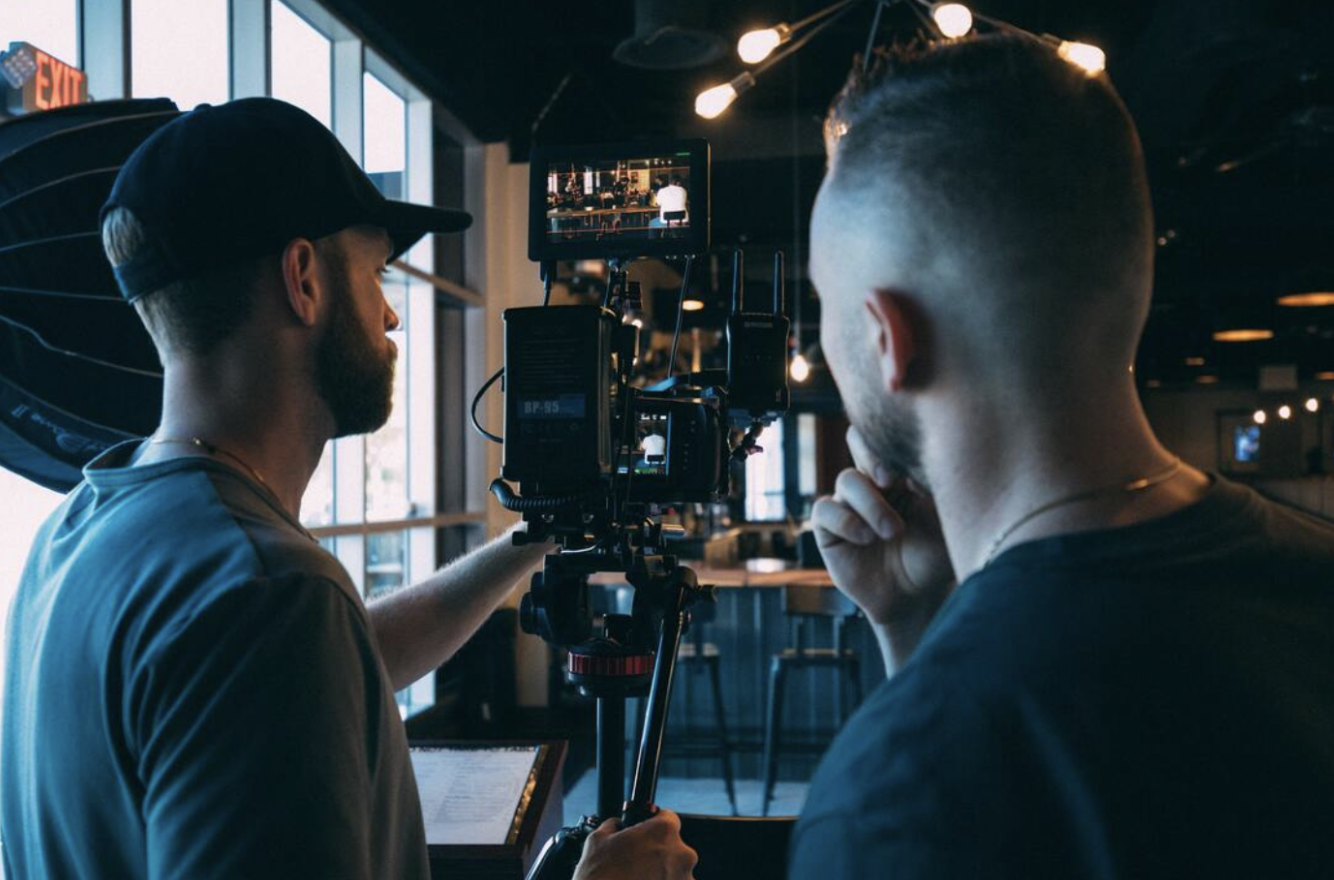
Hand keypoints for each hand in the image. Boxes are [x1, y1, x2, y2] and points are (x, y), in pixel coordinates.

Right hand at [572, 809, 697, 879]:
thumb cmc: (600, 876)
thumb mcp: (598, 839)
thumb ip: (614, 826)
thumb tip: (617, 825)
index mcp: (663, 831)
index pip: (669, 818)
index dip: (655, 825)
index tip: (648, 834)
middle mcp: (681, 853)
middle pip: (674, 847)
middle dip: (658, 854)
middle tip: (639, 863)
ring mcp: (684, 878)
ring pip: (676, 871)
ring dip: (663, 874)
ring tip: (640, 879)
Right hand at [810, 427, 954, 660]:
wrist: (914, 597)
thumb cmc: (934, 556)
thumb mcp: (944, 521)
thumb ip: (932, 490)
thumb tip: (912, 468)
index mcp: (901, 471)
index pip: (887, 436)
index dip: (892, 442)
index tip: (911, 469)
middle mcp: (872, 482)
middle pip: (857, 440)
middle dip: (872, 456)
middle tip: (890, 481)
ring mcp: (849, 503)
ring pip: (846, 480)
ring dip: (870, 505)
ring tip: (892, 532)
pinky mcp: (829, 528)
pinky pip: (825, 510)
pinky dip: (846, 521)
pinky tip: (866, 539)